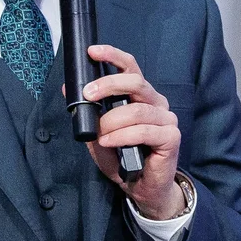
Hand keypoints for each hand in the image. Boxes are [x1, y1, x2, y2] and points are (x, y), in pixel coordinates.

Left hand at [81, 43, 186, 218]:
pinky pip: (145, 131)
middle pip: (136, 82)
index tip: (93, 52)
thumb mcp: (98, 132)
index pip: (131, 68)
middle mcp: (156, 103)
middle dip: (109, 85)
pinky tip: (110, 142)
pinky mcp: (171, 137)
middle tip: (88, 95)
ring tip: (100, 136)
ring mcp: (167, 119)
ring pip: (137, 110)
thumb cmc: (122, 158)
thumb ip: (87, 112)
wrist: (140, 187)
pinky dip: (123, 136)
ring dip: (112, 122)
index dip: (113, 56)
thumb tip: (68, 88)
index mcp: (141, 96)